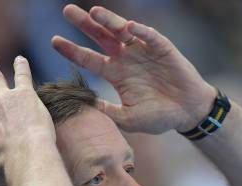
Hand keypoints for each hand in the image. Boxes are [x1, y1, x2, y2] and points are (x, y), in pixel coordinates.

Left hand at [52, 4, 216, 134]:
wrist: (187, 113)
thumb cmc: (159, 117)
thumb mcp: (128, 118)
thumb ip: (107, 111)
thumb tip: (83, 104)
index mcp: (116, 74)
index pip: (89, 59)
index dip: (72, 50)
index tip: (54, 41)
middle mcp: (127, 58)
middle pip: (101, 37)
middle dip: (85, 24)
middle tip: (67, 11)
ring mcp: (144, 51)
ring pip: (122, 31)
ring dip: (109, 21)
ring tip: (94, 13)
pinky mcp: (162, 48)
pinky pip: (149, 36)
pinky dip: (141, 31)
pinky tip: (130, 27)